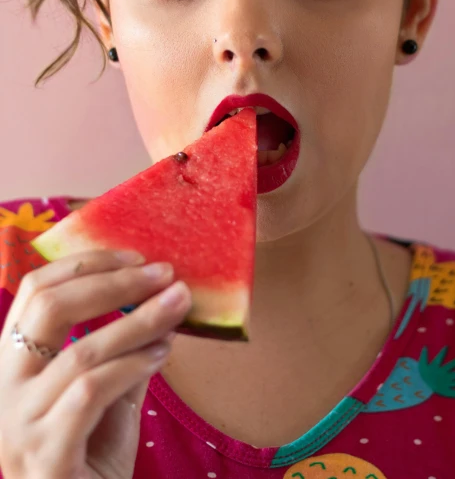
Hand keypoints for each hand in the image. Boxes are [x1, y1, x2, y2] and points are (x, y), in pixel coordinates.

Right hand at [0, 249, 190, 478]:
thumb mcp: (107, 392)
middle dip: (114, 282)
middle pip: (49, 307)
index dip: (86, 263)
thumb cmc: (91, 457)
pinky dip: (132, 364)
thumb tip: (161, 296)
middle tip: (165, 274)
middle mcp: (3, 389)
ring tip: (177, 307)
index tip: (137, 257)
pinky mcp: (45, 456)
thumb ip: (122, 348)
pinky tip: (163, 354)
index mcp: (12, 362)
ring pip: (80, 351)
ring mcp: (19, 424)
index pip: (35, 290)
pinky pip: (91, 392)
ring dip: (138, 322)